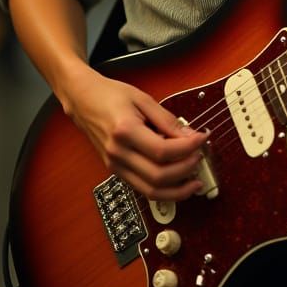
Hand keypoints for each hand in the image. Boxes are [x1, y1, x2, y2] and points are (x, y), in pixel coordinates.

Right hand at [60, 67, 207, 199]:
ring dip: (177, 189)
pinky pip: (142, 188)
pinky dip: (163, 190)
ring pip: (150, 191)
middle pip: (158, 176)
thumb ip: (168, 120)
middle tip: (200, 156)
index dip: (188, 148)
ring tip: (195, 178)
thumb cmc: (111, 95)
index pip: (162, 151)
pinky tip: (178, 181)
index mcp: (125, 131)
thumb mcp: (143, 99)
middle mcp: (118, 153)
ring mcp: (115, 165)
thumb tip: (190, 136)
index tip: (202, 138)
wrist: (84, 100)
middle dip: (186, 169)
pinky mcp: (116, 171)